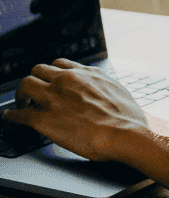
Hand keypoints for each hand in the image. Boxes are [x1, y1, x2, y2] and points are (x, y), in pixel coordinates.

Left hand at [2, 58, 148, 161]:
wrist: (124, 133)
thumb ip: (102, 85)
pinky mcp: (44, 119)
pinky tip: (10, 116)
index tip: (50, 80)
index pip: (60, 64)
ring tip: (21, 102)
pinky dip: (12, 115)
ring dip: (21, 94)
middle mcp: (67, 81)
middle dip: (35, 80)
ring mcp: (54, 98)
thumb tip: (101, 90)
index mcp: (86, 73)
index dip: (52, 74)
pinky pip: (20, 114)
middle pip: (39, 70)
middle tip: (34, 92)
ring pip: (26, 85)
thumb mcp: (117, 90)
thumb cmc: (127, 116)